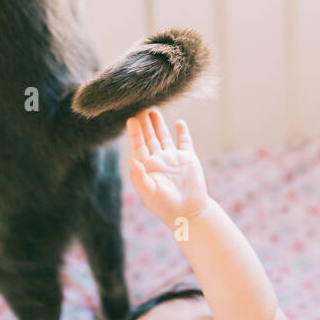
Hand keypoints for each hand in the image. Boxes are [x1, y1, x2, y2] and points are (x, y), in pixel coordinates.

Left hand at [127, 108, 209, 229]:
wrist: (188, 213)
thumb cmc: (165, 206)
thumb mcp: (149, 193)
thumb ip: (140, 177)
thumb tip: (132, 161)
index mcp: (146, 167)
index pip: (138, 145)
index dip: (134, 132)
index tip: (131, 118)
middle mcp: (158, 160)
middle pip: (149, 137)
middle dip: (144, 123)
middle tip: (140, 106)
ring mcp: (172, 158)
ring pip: (163, 136)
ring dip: (159, 124)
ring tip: (153, 109)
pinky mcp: (187, 159)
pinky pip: (184, 142)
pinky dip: (182, 132)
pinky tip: (179, 123)